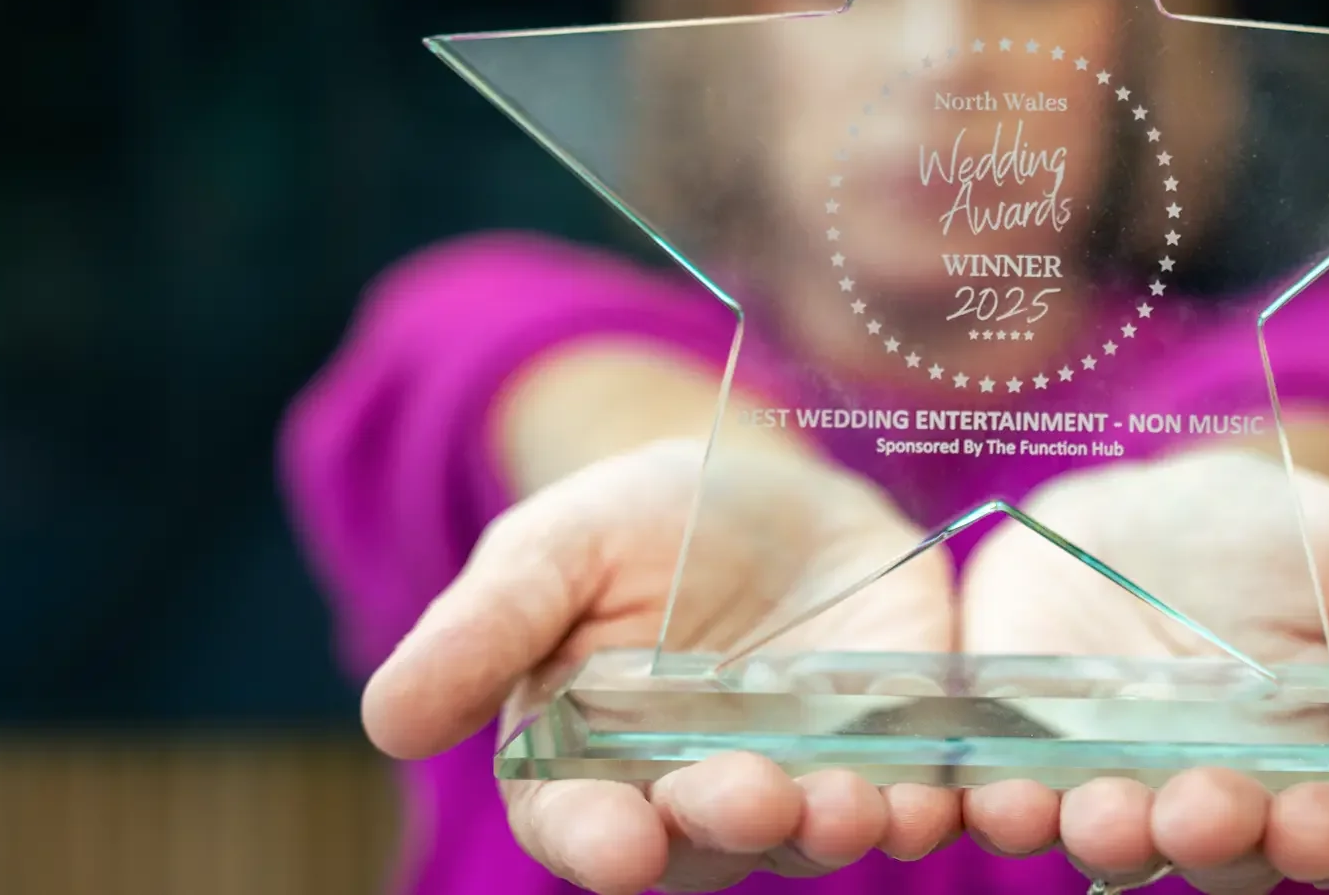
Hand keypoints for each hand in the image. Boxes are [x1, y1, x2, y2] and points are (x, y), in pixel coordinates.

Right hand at [361, 438, 959, 891]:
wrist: (764, 481)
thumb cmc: (635, 520)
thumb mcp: (552, 548)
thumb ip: (482, 631)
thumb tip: (386, 720)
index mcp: (589, 759)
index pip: (579, 824)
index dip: (596, 843)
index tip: (619, 847)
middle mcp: (693, 788)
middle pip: (704, 839)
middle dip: (727, 827)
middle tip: (753, 798)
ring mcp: (799, 770)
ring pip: (813, 829)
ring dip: (835, 828)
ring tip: (852, 804)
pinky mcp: (892, 738)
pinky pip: (913, 785)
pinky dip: (929, 797)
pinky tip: (943, 790)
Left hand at [956, 447, 1328, 891]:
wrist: (1132, 503)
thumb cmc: (1271, 537)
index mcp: (1326, 767)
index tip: (1321, 822)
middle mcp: (1225, 797)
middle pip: (1230, 846)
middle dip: (1217, 836)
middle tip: (1201, 814)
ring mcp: (1121, 784)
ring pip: (1121, 836)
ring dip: (1107, 835)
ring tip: (1094, 814)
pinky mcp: (1028, 756)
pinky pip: (1016, 795)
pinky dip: (1003, 801)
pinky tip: (993, 791)